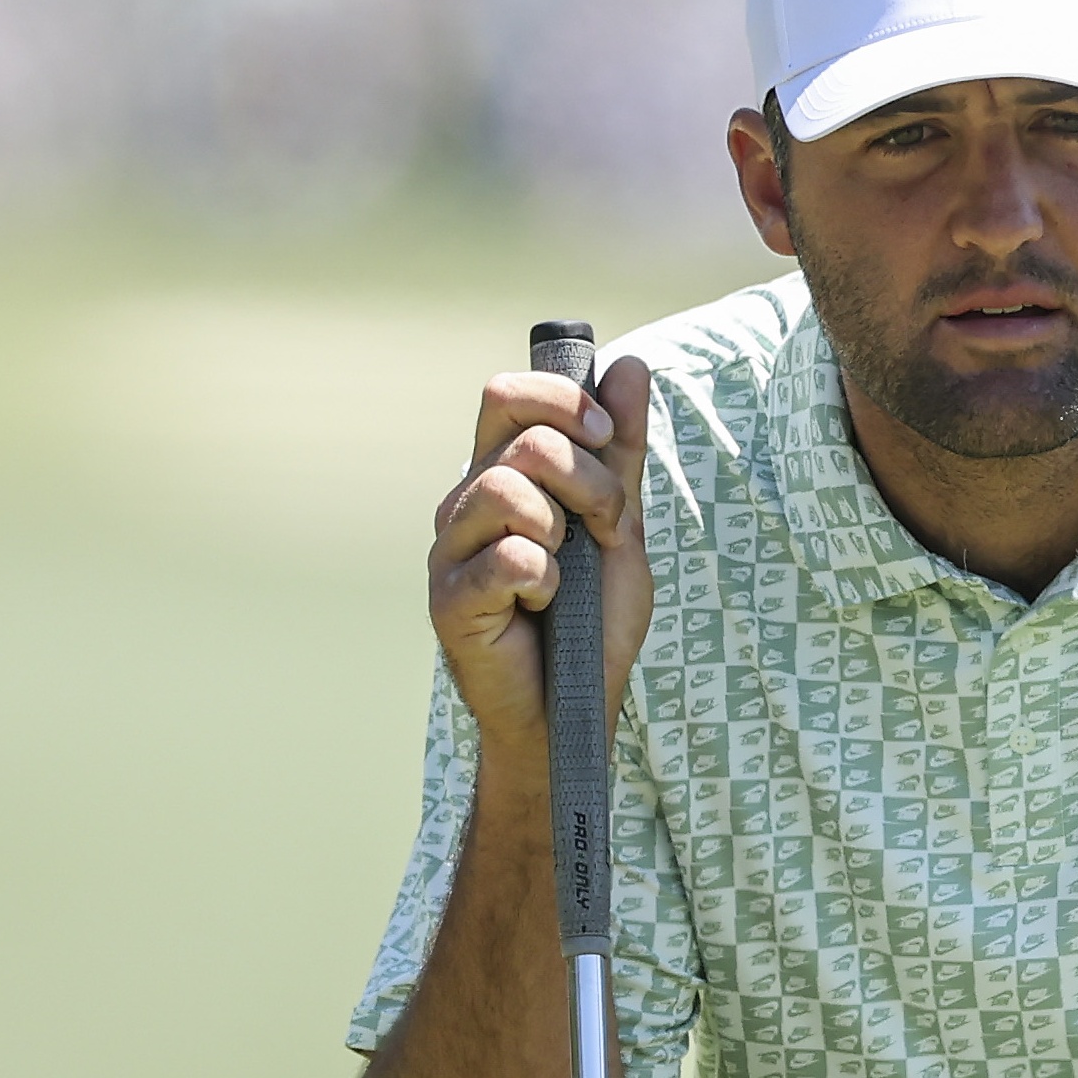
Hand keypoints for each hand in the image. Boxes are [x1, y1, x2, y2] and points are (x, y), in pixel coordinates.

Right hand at [426, 354, 653, 769]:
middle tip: (605, 524)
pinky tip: (543, 605)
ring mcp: (451, 551)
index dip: (565, 401)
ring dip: (564, 527)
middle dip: (587, 473)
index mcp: (500, 477)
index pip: (508, 395)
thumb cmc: (591, 622)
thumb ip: (622, 452)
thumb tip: (627, 367)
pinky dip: (543, 579)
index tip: (608, 439)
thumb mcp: (621, 526)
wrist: (575, 711)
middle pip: (517, 432)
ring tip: (569, 571)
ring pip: (507, 488)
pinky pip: (507, 556)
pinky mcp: (450, 600)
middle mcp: (466, 504)